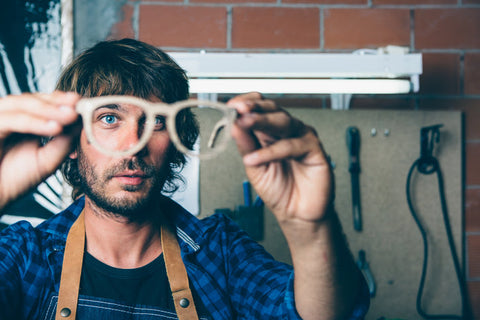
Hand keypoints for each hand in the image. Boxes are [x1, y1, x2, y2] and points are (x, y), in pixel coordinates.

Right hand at [0, 92, 79, 210]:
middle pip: (31, 99)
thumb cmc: (15, 180)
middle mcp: (8, 117)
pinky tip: (55, 128)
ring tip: (71, 115)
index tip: (82, 102)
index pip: (42, 103)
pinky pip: (11, 120)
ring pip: (21, 104)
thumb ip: (65, 141)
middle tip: (78, 105)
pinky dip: (34, 123)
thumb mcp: (48, 159)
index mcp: (23, 122)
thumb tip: (82, 122)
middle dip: (57, 102)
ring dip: (49, 109)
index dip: (61, 101)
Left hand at [228, 92, 332, 225]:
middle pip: (271, 109)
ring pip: (283, 121)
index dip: (247, 103)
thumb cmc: (279, 190)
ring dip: (261, 121)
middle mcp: (287, 130)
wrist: (297, 214)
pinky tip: (255, 158)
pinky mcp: (314, 149)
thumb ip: (246, 146)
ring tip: (243, 124)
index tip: (231, 106)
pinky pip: (291, 146)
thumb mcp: (254, 167)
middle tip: (238, 109)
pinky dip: (271, 152)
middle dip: (253, 108)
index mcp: (271, 131)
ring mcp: (302, 137)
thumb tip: (234, 125)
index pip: (260, 107)